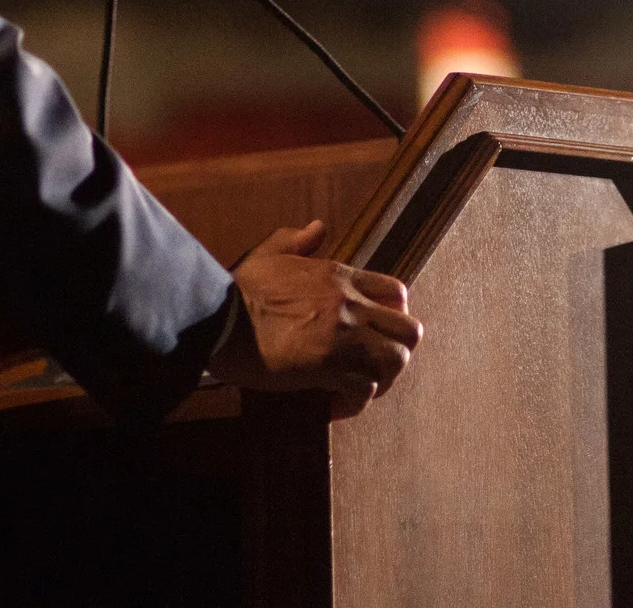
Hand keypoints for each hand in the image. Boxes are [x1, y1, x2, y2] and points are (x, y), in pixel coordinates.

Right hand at [207, 220, 421, 418]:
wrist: (222, 320)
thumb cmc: (241, 289)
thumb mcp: (271, 253)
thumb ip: (297, 240)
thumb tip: (317, 227)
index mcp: (341, 277)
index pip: (397, 292)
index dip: (394, 316)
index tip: (375, 333)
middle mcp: (352, 305)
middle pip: (409, 331)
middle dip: (396, 351)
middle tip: (373, 365)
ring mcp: (345, 337)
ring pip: (396, 362)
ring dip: (381, 379)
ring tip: (358, 388)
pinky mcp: (331, 368)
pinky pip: (365, 391)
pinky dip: (354, 403)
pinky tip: (333, 405)